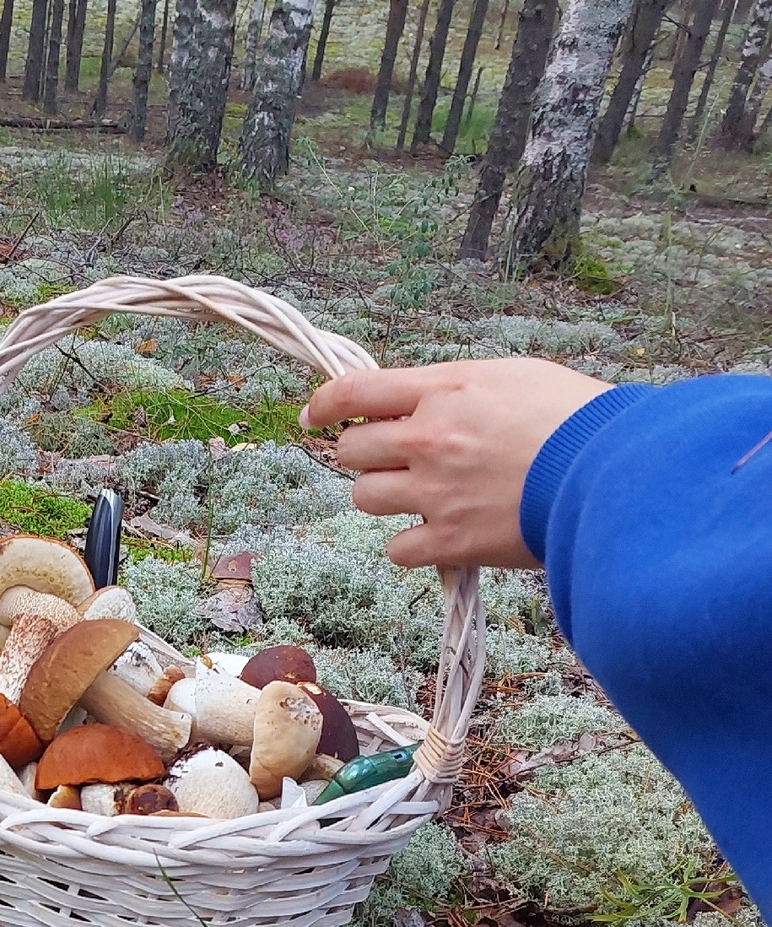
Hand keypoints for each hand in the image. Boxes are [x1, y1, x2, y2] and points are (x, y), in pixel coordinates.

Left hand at [301, 358, 610, 568]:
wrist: (613, 474)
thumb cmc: (576, 420)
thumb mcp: (512, 378)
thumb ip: (455, 389)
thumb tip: (418, 400)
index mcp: (443, 390)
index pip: (353, 391)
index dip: (324, 404)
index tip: (313, 415)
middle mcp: (429, 438)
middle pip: (351, 450)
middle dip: (364, 455)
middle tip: (392, 460)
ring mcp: (435, 492)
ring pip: (364, 497)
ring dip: (385, 497)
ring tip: (424, 496)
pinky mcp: (451, 541)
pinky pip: (397, 548)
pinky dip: (412, 544)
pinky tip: (440, 535)